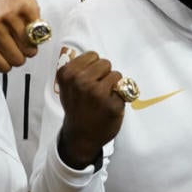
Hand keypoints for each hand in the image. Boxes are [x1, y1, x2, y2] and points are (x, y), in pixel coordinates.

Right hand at [55, 51, 126, 168]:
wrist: (81, 136)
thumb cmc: (76, 110)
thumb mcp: (67, 86)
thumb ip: (78, 70)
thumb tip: (94, 57)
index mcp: (68, 74)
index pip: (92, 55)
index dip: (93, 67)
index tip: (88, 79)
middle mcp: (81, 82)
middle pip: (105, 63)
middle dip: (104, 75)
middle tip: (96, 90)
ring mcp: (97, 93)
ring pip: (117, 75)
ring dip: (113, 85)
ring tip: (102, 98)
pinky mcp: (113, 104)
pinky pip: (124, 90)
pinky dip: (119, 97)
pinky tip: (108, 107)